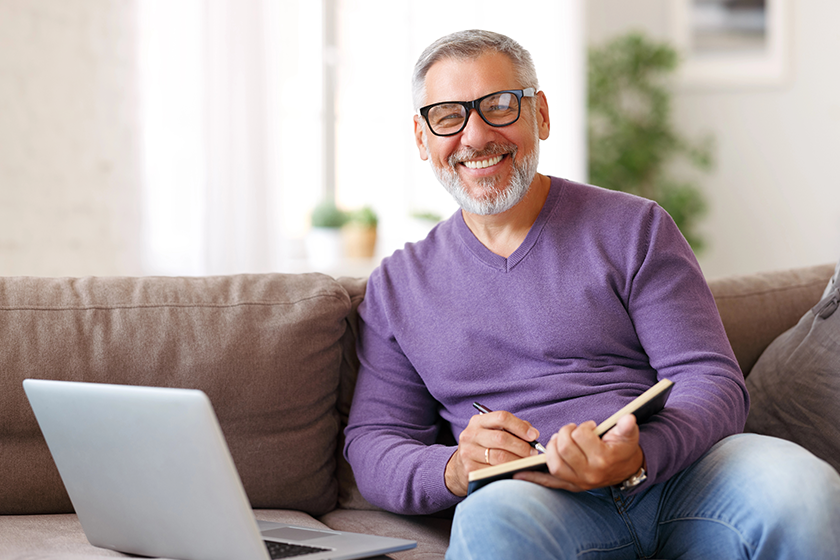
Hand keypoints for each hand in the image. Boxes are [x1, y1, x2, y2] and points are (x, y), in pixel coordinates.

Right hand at [444, 410, 540, 495]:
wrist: (460, 468)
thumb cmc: (484, 448)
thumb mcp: (493, 433)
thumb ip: (512, 429)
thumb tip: (533, 433)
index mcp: (478, 421)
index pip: (501, 417)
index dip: (520, 426)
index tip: (533, 435)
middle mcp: (470, 435)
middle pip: (502, 438)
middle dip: (521, 446)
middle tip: (532, 453)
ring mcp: (468, 452)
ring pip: (500, 456)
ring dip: (518, 461)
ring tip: (527, 463)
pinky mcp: (469, 470)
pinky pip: (495, 471)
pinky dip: (509, 472)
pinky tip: (515, 472)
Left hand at [515, 414, 643, 491]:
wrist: (627, 470)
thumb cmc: (623, 448)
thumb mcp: (628, 435)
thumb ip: (627, 427)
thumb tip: (628, 418)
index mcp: (604, 458)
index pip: (581, 437)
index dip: (582, 427)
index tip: (589, 426)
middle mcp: (590, 473)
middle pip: (564, 449)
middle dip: (564, 434)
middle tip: (570, 430)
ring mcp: (579, 482)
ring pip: (554, 465)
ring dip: (551, 448)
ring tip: (558, 440)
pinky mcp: (570, 486)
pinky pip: (548, 483)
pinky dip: (532, 477)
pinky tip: (518, 472)